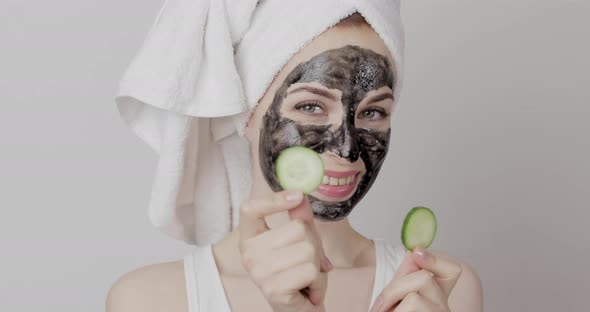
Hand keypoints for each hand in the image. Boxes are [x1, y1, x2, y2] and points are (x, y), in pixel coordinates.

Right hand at [238, 191, 332, 311]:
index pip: (249, 209)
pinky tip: (309, 290)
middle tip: (309, 261)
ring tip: (308, 277)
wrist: (297, 311)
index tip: (296, 195)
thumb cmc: (296, 274)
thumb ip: (299, 218)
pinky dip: (319, 282)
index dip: (273, 199)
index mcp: (250, 238)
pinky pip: (311, 271)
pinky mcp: (274, 289)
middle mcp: (249, 254)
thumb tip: (301, 196)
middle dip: (315, 245)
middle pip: (298, 228)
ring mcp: (259, 272)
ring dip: (318, 266)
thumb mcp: (298, 241)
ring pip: (309, 250)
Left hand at [370, 247, 462, 311]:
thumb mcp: (397, 301)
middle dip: (394, 287)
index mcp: (437, 298)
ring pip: (415, 299)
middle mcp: (444, 308)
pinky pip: (408, 310)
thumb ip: (404, 281)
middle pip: (425, 278)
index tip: (416, 252)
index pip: (450, 271)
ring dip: (391, 304)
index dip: (435, 259)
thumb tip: (413, 253)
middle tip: (378, 308)